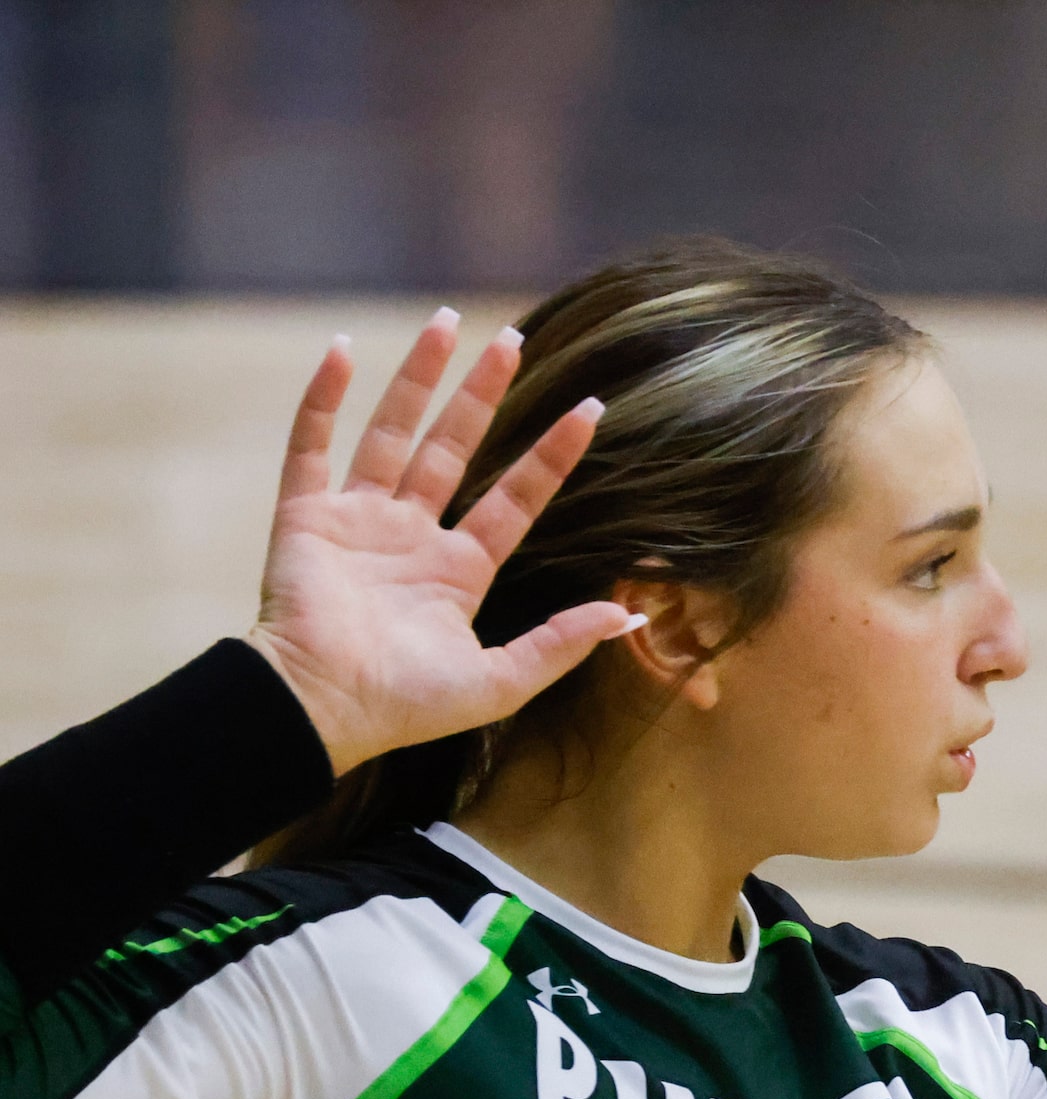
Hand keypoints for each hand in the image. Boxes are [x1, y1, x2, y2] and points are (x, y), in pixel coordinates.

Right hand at [245, 308, 639, 776]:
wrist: (321, 711)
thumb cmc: (406, 706)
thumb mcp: (501, 681)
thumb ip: (560, 643)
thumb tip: (626, 615)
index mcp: (457, 571)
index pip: (514, 498)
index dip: (550, 456)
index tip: (588, 410)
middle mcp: (410, 536)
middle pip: (454, 447)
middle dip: (482, 394)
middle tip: (512, 337)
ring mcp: (357, 521)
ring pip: (392, 432)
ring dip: (417, 378)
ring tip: (445, 323)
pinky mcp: (305, 517)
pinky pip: (311, 446)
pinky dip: (322, 400)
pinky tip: (341, 351)